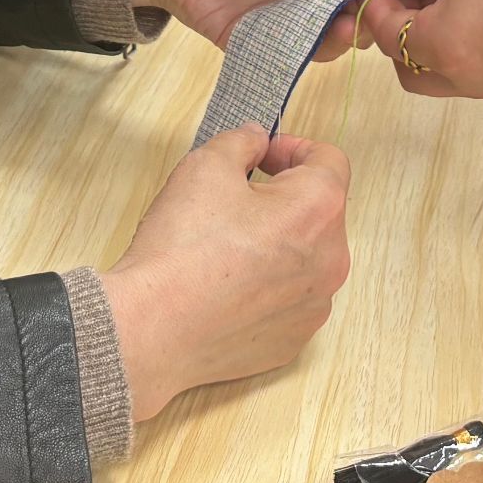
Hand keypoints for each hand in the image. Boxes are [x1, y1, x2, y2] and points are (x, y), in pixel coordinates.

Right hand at [101, 127, 351, 421]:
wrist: (152, 330)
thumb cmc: (181, 250)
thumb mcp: (205, 166)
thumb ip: (241, 142)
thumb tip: (255, 142)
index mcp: (318, 209)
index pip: (329, 160)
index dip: (293, 148)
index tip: (262, 156)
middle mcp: (330, 260)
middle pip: (320, 211)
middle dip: (284, 197)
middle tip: (236, 199)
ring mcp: (314, 307)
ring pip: (306, 258)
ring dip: (278, 244)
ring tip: (227, 247)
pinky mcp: (292, 341)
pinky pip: (289, 300)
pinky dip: (267, 288)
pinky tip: (226, 287)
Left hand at [132, 0, 360, 47]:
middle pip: (344, 15)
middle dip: (365, 16)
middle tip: (376, 10)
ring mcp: (278, 22)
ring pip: (320, 40)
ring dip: (341, 36)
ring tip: (352, 26)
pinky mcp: (249, 42)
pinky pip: (281, 56)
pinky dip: (303, 52)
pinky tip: (321, 39)